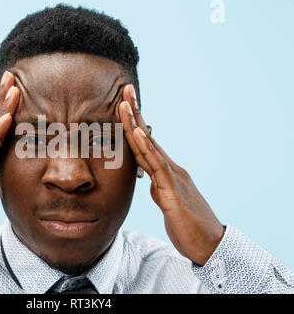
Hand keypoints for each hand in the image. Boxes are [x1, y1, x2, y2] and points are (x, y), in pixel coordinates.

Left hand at [118, 85, 224, 265]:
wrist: (208, 245)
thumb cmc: (188, 225)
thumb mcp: (167, 203)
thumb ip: (159, 188)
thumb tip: (150, 181)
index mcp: (166, 172)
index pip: (146, 143)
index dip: (135, 123)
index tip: (125, 104)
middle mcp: (169, 168)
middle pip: (148, 137)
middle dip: (136, 112)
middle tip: (126, 89)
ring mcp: (172, 177)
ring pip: (150, 146)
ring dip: (136, 124)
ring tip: (125, 103)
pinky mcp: (173, 190)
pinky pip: (157, 166)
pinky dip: (146, 148)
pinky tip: (137, 133)